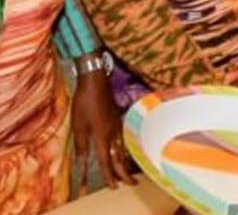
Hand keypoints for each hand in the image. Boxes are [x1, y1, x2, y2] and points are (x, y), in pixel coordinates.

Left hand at [71, 69, 134, 189]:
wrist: (95, 83)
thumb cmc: (84, 102)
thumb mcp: (78, 124)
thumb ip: (81, 143)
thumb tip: (82, 158)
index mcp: (101, 136)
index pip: (105, 161)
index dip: (109, 175)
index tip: (113, 186)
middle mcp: (112, 133)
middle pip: (118, 157)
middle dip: (122, 172)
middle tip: (128, 183)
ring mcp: (117, 125)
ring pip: (122, 148)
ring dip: (123, 161)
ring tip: (125, 170)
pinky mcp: (117, 119)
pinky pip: (122, 138)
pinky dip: (123, 148)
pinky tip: (122, 148)